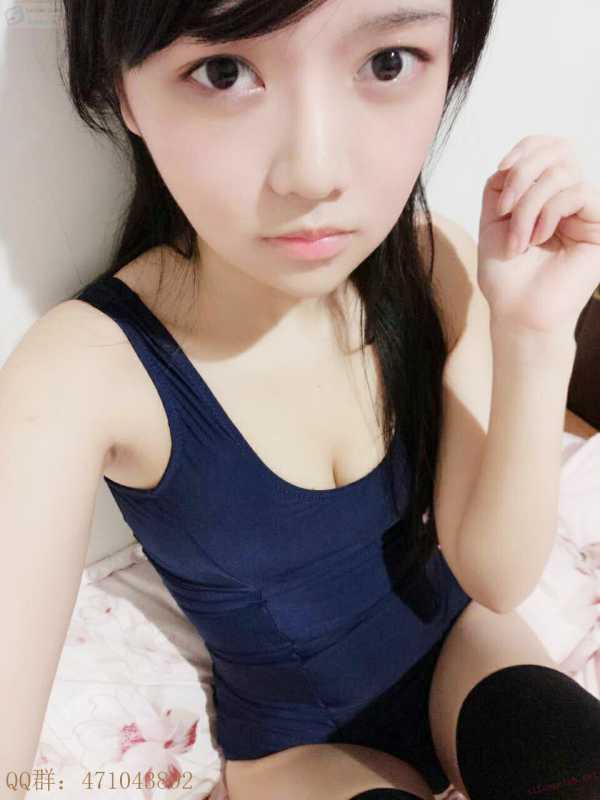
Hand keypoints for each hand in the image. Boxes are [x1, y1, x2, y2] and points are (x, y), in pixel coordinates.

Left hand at [477, 135, 599, 338]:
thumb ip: (503, 184)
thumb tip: (515, 161)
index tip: (501, 171)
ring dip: (528, 205)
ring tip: (518, 240)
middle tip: (504, 210)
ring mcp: (588, 212)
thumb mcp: (493, 219)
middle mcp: (572, 199)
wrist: (517, 312)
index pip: (548, 147)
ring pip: (562, 173)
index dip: (525, 149)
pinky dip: (547, 212)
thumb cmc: (506, 275)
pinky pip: (576, 193)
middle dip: (522, 175)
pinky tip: (537, 239)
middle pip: (558, 150)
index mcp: (548, 195)